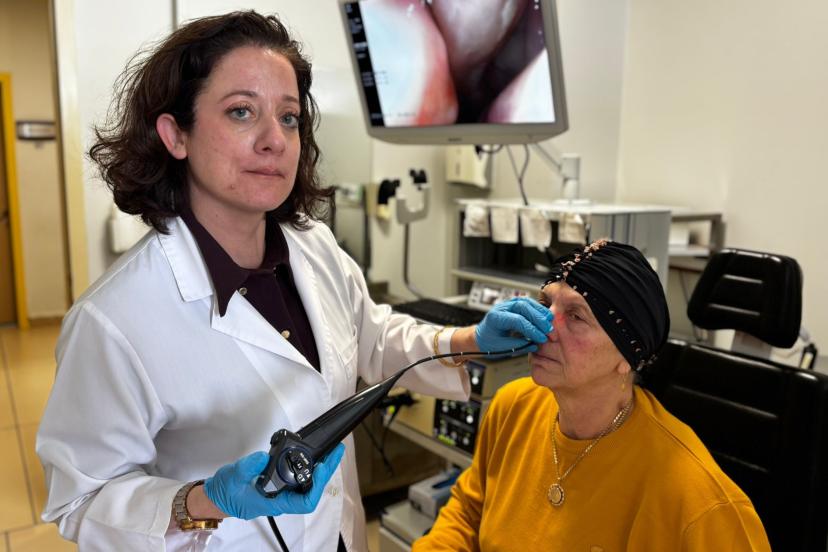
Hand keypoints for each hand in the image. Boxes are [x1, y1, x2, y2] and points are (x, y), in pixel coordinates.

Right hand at [204, 443, 344, 519]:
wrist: (218, 496)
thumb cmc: (226, 491)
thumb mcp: (234, 476)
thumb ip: (248, 467)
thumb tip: (264, 457)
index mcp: (274, 502)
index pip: (304, 502)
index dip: (316, 486)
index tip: (320, 468)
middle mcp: (282, 499)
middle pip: (312, 490)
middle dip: (326, 471)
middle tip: (336, 452)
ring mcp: (283, 493)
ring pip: (308, 484)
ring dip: (321, 469)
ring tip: (331, 452)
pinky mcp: (280, 484)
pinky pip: (301, 479)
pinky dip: (310, 467)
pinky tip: (314, 457)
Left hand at [475, 297, 552, 354]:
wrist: (482, 336)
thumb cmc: (489, 343)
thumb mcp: (501, 348)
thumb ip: (518, 346)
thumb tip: (535, 344)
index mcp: (495, 318)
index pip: (517, 320)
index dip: (532, 329)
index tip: (542, 338)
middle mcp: (501, 307)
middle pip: (523, 307)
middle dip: (538, 318)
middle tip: (549, 330)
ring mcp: (508, 304)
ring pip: (527, 302)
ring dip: (540, 312)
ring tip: (550, 323)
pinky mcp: (515, 305)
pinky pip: (529, 303)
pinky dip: (538, 309)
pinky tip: (546, 317)